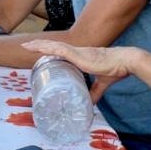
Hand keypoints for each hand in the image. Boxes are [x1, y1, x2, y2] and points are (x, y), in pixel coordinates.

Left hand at [23, 40, 139, 101]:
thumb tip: (90, 104)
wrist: (124, 62)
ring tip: (26, 45)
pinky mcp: (78, 54)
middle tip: (26, 46)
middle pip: (54, 46)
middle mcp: (77, 51)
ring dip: (39, 45)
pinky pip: (59, 49)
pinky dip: (48, 48)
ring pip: (53, 46)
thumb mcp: (102, 83)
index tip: (39, 51)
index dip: (49, 49)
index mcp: (81, 56)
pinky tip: (39, 47)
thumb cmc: (115, 69)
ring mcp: (77, 52)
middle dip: (40, 45)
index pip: (61, 51)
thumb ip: (95, 92)